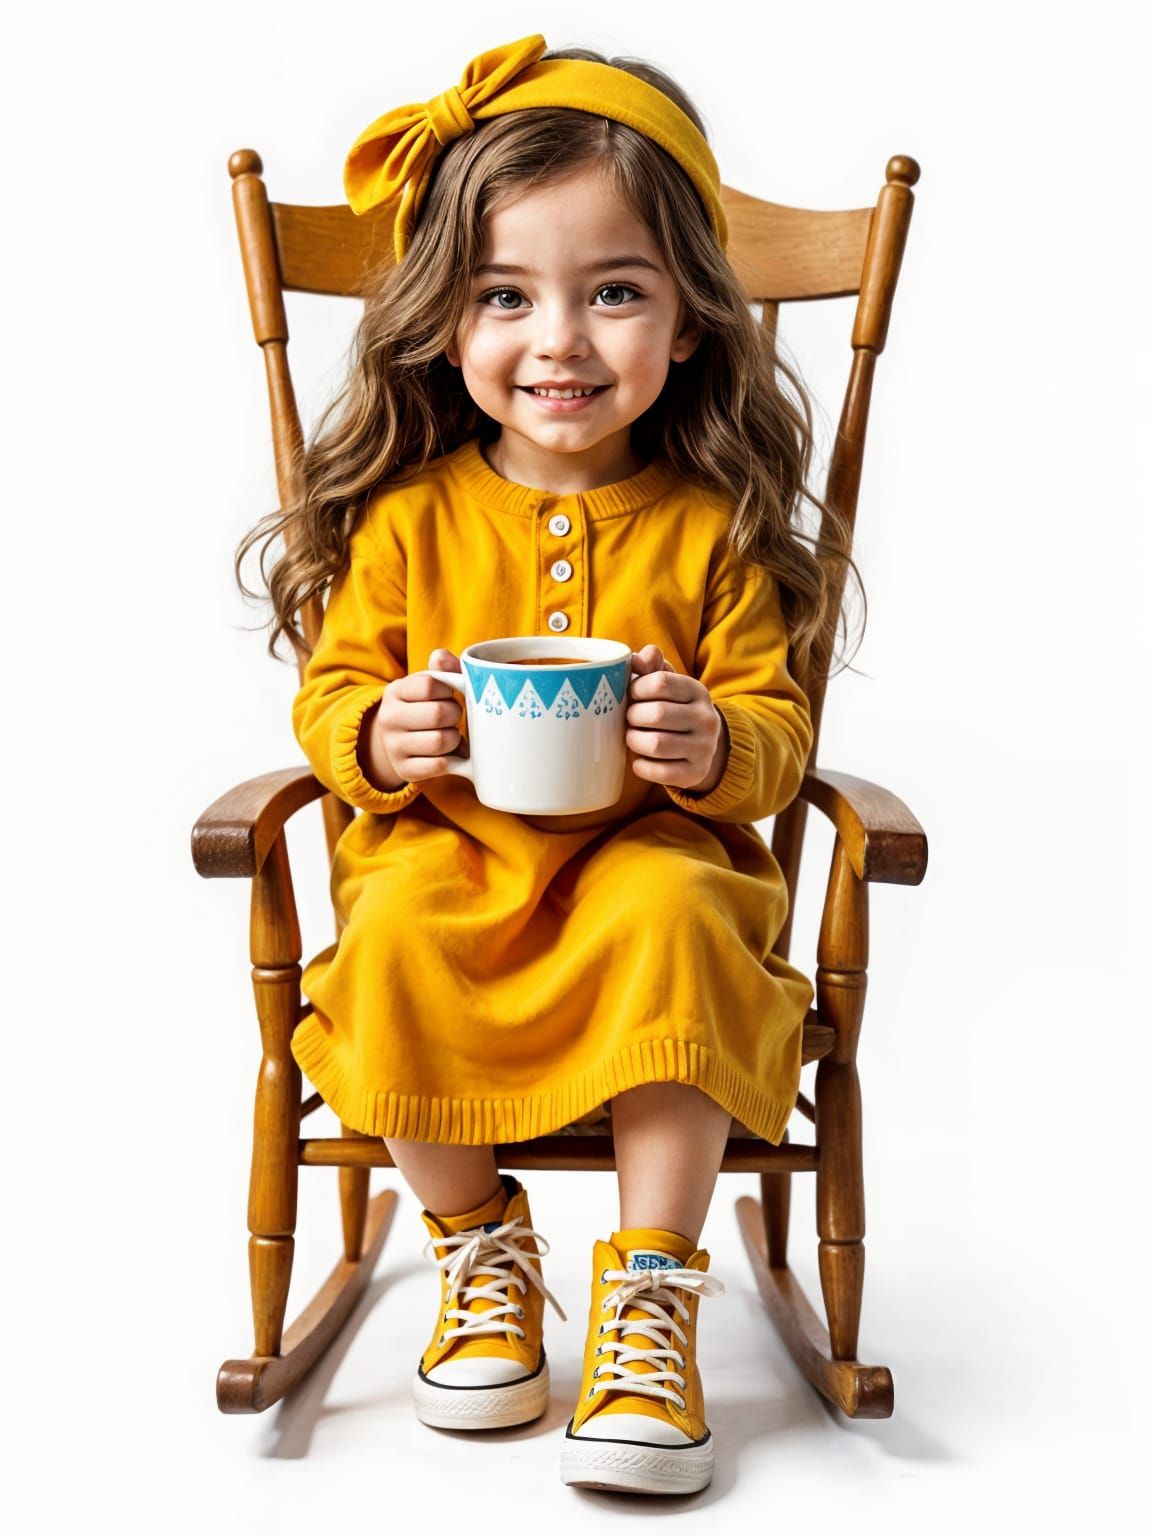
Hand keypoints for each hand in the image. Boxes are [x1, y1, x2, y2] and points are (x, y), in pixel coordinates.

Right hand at [359, 647, 468, 790]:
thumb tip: (441, 657)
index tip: (448, 694)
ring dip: (454, 738)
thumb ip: (442, 669)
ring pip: (441, 741)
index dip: (448, 690)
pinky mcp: (404, 770)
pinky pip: (439, 766)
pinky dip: (451, 760)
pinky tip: (448, 754)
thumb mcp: (428, 685)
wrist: (398, 741)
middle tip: (452, 716)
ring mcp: (394, 747)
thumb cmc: (423, 707)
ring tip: (449, 734)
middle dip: (455, 715)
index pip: (431, 685)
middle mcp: (389, 719)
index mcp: (395, 691)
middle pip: (439, 714)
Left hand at [627, 645, 727, 793]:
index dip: (636, 688)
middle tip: (630, 719)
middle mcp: (706, 718)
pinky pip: (662, 773)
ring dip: (635, 741)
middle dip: (633, 717)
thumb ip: (651, 666)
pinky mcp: (696, 773)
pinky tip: (640, 761)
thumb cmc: (673, 708)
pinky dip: (642, 767)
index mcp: (697, 691)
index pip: (660, 682)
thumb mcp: (667, 684)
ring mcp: (704, 747)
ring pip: (656, 744)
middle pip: (656, 714)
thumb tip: (638, 658)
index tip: (631, 695)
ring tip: (632, 738)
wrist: (702, 746)